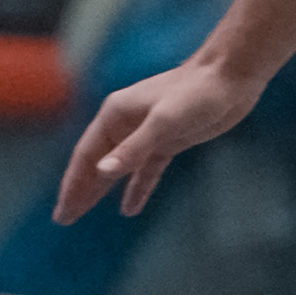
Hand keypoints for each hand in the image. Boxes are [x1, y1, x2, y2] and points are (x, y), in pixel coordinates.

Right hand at [55, 48, 258, 225]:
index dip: (73, 184)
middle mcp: (126, 123)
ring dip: (102, 190)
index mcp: (116, 115)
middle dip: (81, 190)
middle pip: (97, 163)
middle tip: (64, 218)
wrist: (231, 76)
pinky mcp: (169, 140)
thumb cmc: (197, 93)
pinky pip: (146, 169)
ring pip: (118, 167)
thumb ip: (133, 148)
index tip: (64, 210)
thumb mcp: (164, 122)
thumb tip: (101, 172)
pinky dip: (137, 188)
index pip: (86, 155)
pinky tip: (129, 208)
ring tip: (84, 213)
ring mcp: (147, 133)